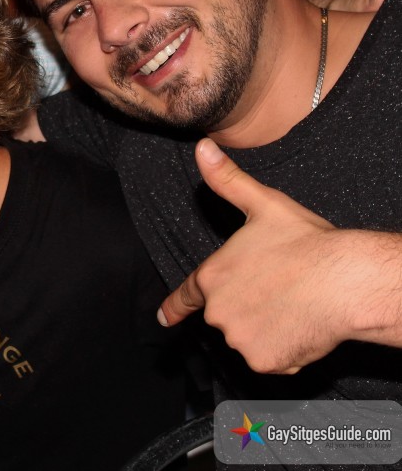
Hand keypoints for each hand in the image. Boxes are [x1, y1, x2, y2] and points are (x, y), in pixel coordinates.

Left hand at [158, 139, 342, 373]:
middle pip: (230, 315)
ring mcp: (238, 338)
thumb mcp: (262, 204)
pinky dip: (287, 350)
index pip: (186, 296)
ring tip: (295, 305)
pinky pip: (272, 359)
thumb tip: (202, 147)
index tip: (164, 319)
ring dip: (269, 329)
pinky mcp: (263, 361)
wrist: (345, 281)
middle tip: (282, 289)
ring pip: (251, 338)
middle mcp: (218, 311)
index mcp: (213, 276)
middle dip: (251, 307)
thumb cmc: (306, 243)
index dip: (175, 307)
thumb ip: (227, 180)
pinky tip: (304, 327)